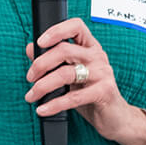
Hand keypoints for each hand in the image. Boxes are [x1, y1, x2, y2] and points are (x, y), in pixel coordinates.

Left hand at [24, 18, 145, 144]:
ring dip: (43, 86)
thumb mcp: (70, 76)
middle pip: (64, 50)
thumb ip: (52, 62)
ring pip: (66, 73)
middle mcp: (98, 56)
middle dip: (41, 64)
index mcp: (90, 47)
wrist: (115, 118)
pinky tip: (43, 109)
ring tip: (31, 96)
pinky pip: (73, 97)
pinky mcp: (104, 91)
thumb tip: (30, 48)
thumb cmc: (91, 94)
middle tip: (30, 78)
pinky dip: (54, 104)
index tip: (40, 42)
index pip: (76, 27)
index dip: (56, 31)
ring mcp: (102, 73)